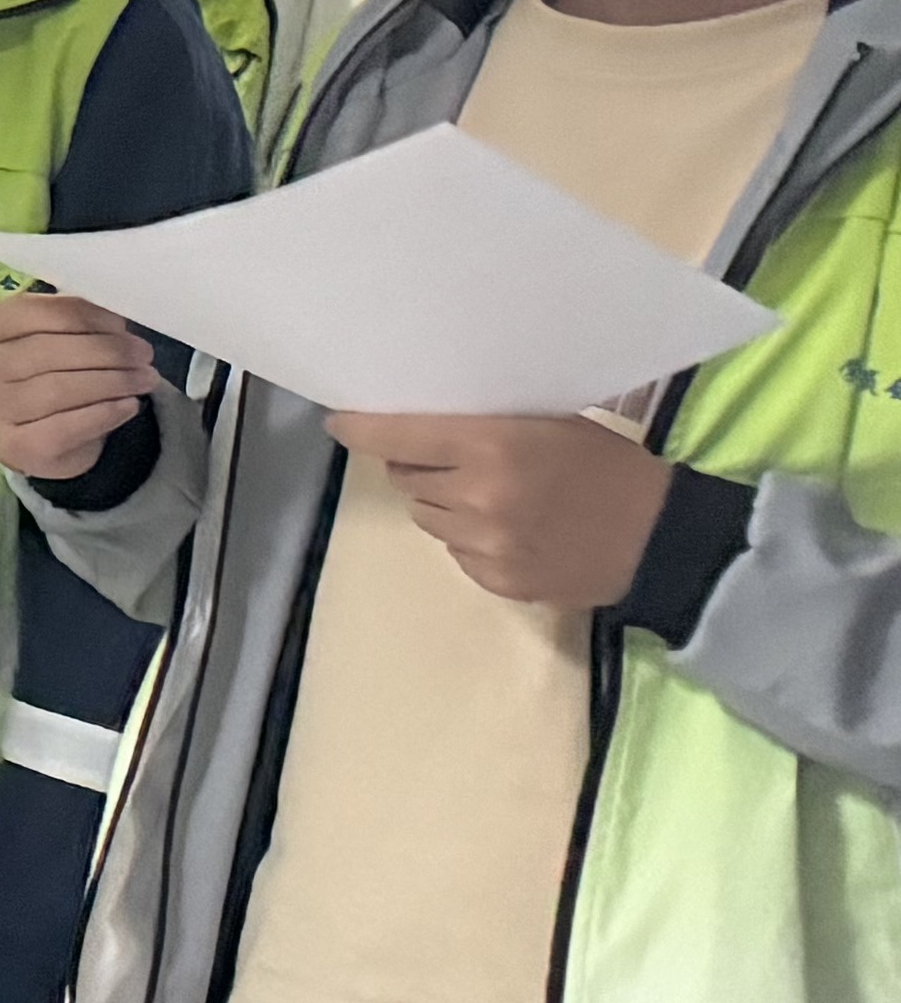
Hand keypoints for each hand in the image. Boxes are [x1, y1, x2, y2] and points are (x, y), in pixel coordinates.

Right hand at [0, 292, 163, 482]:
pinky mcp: (12, 448)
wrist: (41, 438)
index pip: (34, 313)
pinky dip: (103, 414)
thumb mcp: (55, 337)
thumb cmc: (50, 375)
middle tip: (143, 353)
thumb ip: (74, 319)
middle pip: (47, 351)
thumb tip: (113, 311)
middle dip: (105, 351)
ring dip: (112, 382)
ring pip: (57, 390)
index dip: (85, 315)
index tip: (121, 324)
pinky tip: (129, 406)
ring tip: (145, 378)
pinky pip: (64, 428)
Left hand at [326, 411, 676, 611]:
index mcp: (490, 447)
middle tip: (457, 457)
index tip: (341, 421)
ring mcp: (484, 545)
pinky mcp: (495, 580)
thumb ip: (483, 423)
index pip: (396, 436)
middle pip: (406, 478)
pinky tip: (512, 529)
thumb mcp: (549, 422)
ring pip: (426, 516)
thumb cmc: (607, 467)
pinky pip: (455, 551)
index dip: (362, 428)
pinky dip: (469, 538)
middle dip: (419, 465)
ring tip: (492, 494)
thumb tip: (417, 421)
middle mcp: (477, 497)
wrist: (660, 539)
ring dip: (443, 502)